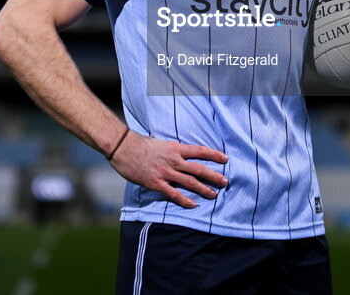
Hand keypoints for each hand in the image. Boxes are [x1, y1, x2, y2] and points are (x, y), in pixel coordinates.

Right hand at [108, 132, 228, 208]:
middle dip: (214, 176)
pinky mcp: (156, 183)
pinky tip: (193, 205)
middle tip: (225, 181)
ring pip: (190, 182)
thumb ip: (172, 150)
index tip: (225, 159)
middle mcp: (174, 160)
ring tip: (214, 195)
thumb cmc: (140, 144)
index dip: (214, 155)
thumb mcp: (161, 143)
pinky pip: (174, 194)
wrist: (124, 147)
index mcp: (175, 148)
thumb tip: (181, 155)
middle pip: (198, 169)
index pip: (199, 151)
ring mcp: (165, 172)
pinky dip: (185, 200)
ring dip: (203, 189)